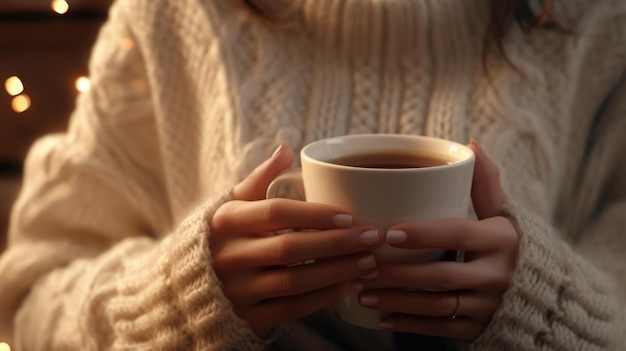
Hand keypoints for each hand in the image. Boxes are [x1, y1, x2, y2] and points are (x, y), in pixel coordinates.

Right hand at [210, 143, 381, 336]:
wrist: (196, 283)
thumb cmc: (226, 234)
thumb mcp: (234, 203)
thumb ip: (260, 177)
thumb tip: (287, 147)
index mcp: (227, 221)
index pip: (277, 213)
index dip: (315, 214)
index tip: (349, 216)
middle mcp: (229, 256)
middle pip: (291, 248)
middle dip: (337, 243)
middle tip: (371, 238)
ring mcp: (238, 289)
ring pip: (295, 281)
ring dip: (337, 272)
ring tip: (369, 262)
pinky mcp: (249, 316)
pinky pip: (293, 308)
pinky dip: (325, 297)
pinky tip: (350, 285)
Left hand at [357, 140, 518, 340]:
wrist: (544, 296)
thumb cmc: (511, 246)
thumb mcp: (505, 215)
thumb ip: (486, 183)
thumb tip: (470, 144)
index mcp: (501, 240)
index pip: (458, 235)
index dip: (424, 234)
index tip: (390, 233)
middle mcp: (497, 275)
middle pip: (440, 276)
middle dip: (397, 274)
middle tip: (362, 267)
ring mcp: (489, 306)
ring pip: (436, 306)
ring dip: (396, 301)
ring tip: (362, 293)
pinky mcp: (479, 329)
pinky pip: (440, 329)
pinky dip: (409, 325)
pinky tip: (382, 318)